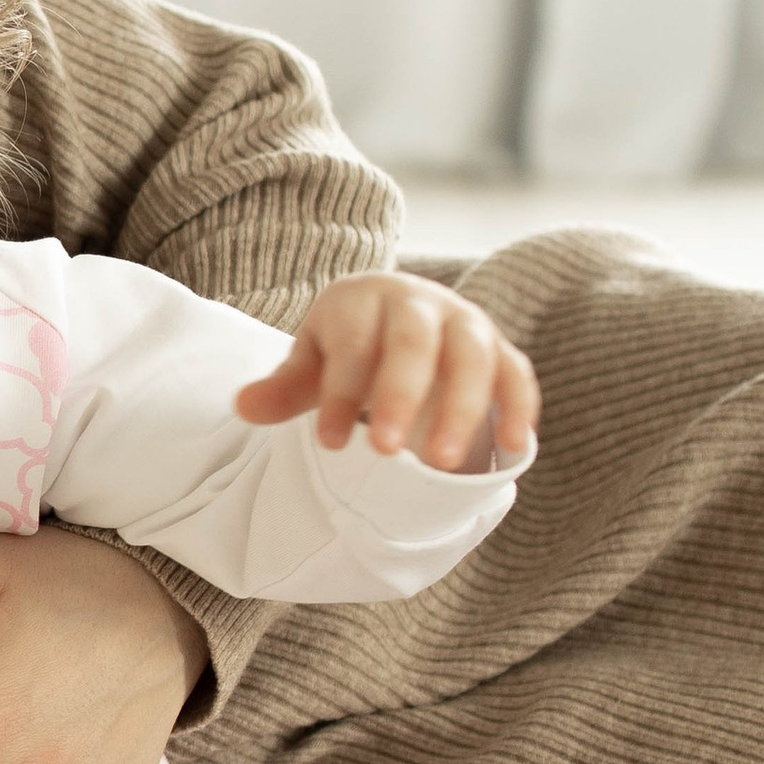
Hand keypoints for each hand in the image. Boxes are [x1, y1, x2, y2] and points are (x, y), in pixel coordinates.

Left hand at [238, 274, 537, 471]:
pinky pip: (517, 373)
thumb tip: (243, 405)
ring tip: (442, 464)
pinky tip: (515, 450)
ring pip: (473, 357)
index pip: (354, 344)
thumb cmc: (348, 345)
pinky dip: (520, 408)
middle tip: (388, 452)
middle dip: (402, 396)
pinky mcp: (501, 349)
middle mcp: (420, 303)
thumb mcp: (312, 360)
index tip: (330, 443)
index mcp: (364, 299)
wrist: (400, 313)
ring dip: (462, 408)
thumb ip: (284, 386)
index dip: (343, 394)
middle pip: (415, 343)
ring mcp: (466, 323)